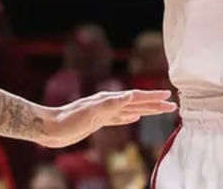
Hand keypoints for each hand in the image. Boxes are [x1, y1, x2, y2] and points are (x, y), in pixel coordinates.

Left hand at [35, 89, 177, 148]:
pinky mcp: (98, 121)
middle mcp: (109, 103)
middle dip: (155, 103)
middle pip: (138, 102)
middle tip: (173, 105)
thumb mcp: (90, 111)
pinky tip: (135, 117)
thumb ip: (111, 103)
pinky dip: (130, 117)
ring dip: (147, 109)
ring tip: (160, 109)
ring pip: (131, 109)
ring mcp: (104, 112)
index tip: (169, 95)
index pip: (137, 97)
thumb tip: (131, 95)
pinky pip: (120, 118)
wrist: (49, 128)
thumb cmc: (67, 120)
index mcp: (110, 100)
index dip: (153, 97)